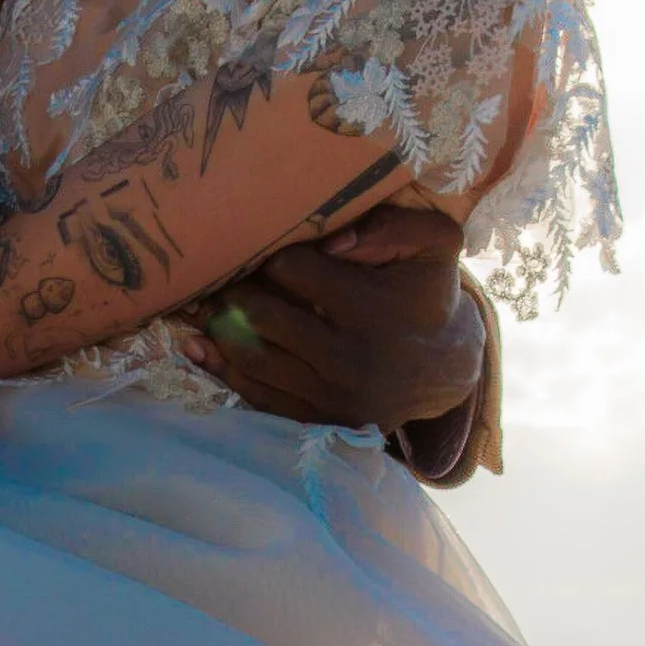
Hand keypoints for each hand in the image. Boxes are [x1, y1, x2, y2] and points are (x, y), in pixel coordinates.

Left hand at [186, 203, 485, 436]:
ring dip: (219, 330)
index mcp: (369, 310)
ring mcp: (330, 396)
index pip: (292, 270)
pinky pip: (257, 395)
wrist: (445, 368)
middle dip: (236, 291)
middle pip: (262, 315)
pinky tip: (199, 347)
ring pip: (252, 358)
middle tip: (218, 274)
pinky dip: (223, 370)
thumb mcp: (433, 245)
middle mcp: (346, 359)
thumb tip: (331, 240)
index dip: (272, 255)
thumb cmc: (429, 295)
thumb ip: (390, 226)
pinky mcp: (318, 420)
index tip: (263, 248)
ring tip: (202, 306)